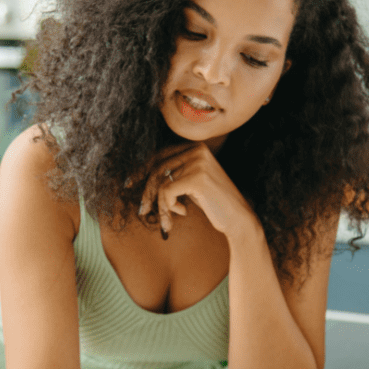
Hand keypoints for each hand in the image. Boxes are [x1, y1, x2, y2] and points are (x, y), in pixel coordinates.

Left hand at [138, 143, 257, 239]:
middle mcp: (196, 150)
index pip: (160, 155)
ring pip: (159, 182)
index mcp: (196, 148)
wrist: (238, 219)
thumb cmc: (215, 204)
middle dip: (146, 192)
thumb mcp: (192, 184)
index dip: (142, 170)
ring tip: (167, 220)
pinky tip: (183, 213)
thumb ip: (175, 175)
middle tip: (143, 211)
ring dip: (160, 205)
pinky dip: (168, 208)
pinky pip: (166, 193)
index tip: (129, 184)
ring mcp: (197, 162)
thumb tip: (142, 177)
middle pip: (156, 168)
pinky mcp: (196, 178)